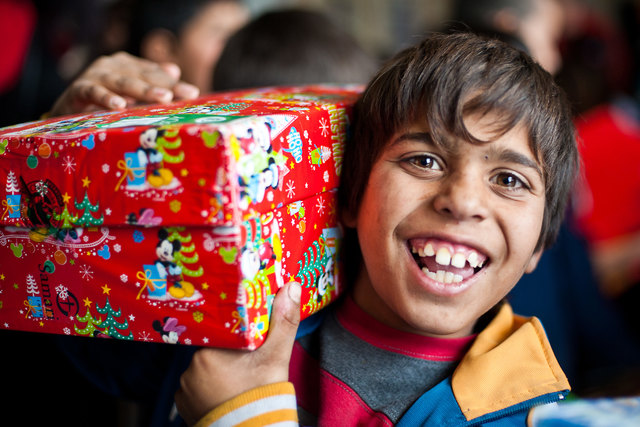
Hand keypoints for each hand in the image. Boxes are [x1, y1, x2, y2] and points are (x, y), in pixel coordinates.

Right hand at [49, 51, 199, 116]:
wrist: (66, 113)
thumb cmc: (103, 104)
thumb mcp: (130, 95)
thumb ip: (150, 84)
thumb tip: (174, 70)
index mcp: (127, 65)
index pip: (155, 74)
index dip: (174, 83)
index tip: (193, 93)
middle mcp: (112, 66)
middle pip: (143, 76)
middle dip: (164, 86)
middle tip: (183, 94)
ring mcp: (95, 76)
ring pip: (123, 82)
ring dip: (143, 89)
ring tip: (162, 97)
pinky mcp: (78, 90)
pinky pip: (93, 92)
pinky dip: (105, 98)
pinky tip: (119, 105)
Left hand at [174, 281, 300, 425]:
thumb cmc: (263, 396)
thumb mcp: (276, 357)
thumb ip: (284, 322)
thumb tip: (292, 287)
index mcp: (210, 351)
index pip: (222, 332)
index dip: (237, 336)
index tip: (248, 343)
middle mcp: (191, 368)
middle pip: (214, 351)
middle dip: (230, 356)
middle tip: (247, 366)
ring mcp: (185, 389)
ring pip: (205, 370)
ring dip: (219, 374)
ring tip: (238, 383)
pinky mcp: (185, 407)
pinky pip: (196, 390)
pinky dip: (210, 391)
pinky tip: (226, 395)